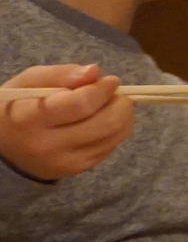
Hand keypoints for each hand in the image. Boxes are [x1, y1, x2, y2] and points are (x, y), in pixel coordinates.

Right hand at [0, 64, 135, 182]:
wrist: (3, 149)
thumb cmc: (16, 107)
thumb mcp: (27, 83)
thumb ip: (60, 74)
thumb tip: (95, 72)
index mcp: (30, 119)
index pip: (81, 104)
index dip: (102, 89)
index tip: (110, 80)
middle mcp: (48, 146)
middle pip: (107, 123)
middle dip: (120, 103)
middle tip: (114, 93)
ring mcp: (64, 162)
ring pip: (115, 136)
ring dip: (123, 116)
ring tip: (109, 105)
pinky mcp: (77, 170)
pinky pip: (110, 147)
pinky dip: (114, 131)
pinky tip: (100, 122)